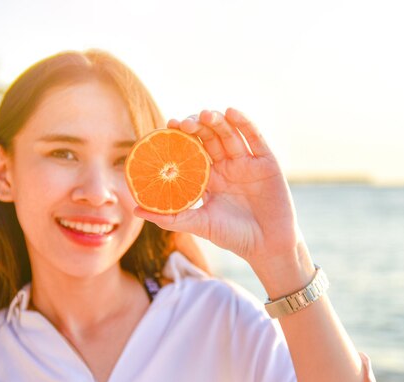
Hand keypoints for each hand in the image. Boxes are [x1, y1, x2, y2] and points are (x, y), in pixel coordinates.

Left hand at [133, 108, 303, 267]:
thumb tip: (135, 209)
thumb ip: (171, 217)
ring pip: (229, 134)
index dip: (180, 137)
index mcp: (208, 177)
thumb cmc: (233, 237)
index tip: (167, 127)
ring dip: (217, 122)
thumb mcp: (200, 225)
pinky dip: (245, 124)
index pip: (191, 150)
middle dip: (196, 127)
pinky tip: (232, 112)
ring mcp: (246, 163)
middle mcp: (226, 166)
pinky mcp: (267, 162)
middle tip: (182, 123)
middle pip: (209, 138)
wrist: (267, 247)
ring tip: (204, 116)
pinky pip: (255, 138)